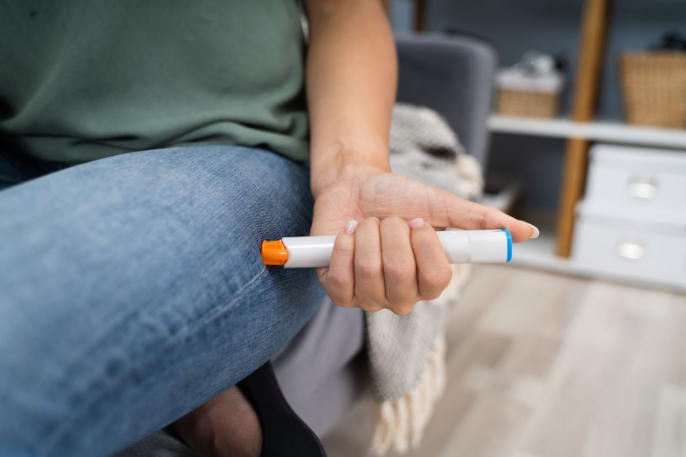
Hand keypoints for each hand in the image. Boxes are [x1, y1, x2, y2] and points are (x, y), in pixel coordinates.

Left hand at [310, 164, 536, 314]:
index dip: (424, 246)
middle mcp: (401, 296)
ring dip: (366, 236)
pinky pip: (341, 280)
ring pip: (369, 274)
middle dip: (391, 233)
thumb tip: (527, 232)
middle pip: (400, 275)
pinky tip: (347, 236)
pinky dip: (343, 247)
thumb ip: (480, 222)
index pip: (437, 278)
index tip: (417, 221)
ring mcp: (369, 298)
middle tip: (388, 220)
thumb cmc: (398, 198)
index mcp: (430, 280)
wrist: (355, 184)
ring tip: (367, 224)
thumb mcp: (440, 205)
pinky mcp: (339, 292)